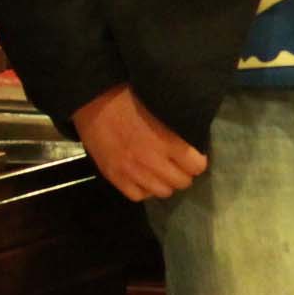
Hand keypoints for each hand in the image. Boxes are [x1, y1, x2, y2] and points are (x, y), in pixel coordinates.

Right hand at [73, 83, 207, 201]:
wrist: (96, 101)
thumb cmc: (132, 98)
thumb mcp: (165, 110)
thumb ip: (179, 130)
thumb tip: (193, 141)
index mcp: (168, 141)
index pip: (197, 166)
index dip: (197, 161)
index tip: (194, 156)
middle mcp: (152, 161)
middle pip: (182, 182)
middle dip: (184, 173)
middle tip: (179, 165)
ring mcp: (132, 171)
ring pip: (163, 192)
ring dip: (166, 183)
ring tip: (162, 172)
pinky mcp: (114, 177)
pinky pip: (138, 196)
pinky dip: (144, 190)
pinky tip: (144, 179)